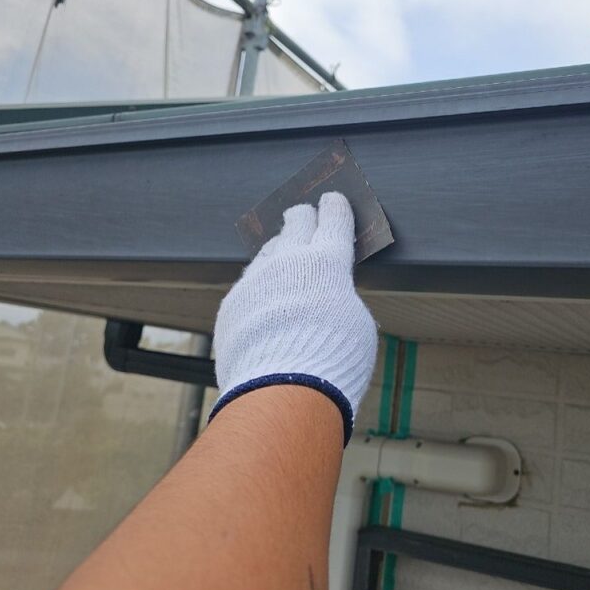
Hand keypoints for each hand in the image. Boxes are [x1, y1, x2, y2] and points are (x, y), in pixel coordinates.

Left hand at [210, 192, 377, 443]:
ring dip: (278, 249)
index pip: (333, 222)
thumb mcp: (356, 325)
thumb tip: (326, 299)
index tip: (333, 199)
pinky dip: (259, 286)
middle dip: (302, 216)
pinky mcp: (233, 304)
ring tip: (281, 252)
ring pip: (267, 252)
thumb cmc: (332, 361)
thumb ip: (340, 300)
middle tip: (303, 213)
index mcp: (327, 263)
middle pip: (295, 224)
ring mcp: (256, 281)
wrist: (281, 390)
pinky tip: (261, 297)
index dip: (336, 208)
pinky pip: (248, 285)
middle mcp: (289, 263)